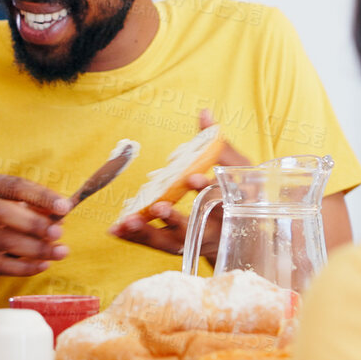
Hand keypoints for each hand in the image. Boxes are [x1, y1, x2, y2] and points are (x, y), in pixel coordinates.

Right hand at [0, 174, 71, 276]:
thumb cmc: (13, 220)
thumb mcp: (26, 208)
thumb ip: (43, 209)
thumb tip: (61, 214)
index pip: (15, 186)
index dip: (41, 196)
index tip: (65, 208)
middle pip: (0, 212)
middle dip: (33, 224)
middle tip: (59, 233)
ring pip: (3, 241)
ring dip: (35, 249)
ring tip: (60, 252)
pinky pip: (0, 265)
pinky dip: (25, 267)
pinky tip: (44, 265)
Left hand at [110, 109, 250, 257]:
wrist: (244, 232)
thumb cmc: (239, 193)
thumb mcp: (238, 168)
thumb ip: (218, 143)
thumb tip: (204, 113)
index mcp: (231, 207)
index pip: (220, 197)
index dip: (207, 188)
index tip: (193, 179)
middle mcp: (214, 228)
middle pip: (193, 228)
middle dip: (175, 219)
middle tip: (159, 207)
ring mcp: (194, 240)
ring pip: (171, 242)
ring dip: (148, 232)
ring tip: (126, 221)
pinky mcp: (178, 246)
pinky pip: (156, 245)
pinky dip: (135, 238)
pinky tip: (115, 229)